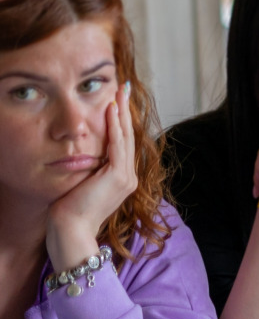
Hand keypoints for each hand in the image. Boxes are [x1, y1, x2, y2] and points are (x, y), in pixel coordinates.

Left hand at [44, 83, 136, 268]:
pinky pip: (118, 145)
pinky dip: (116, 126)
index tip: (117, 101)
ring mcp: (126, 178)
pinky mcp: (118, 177)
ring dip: (123, 112)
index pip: (123, 144)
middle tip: (125, 88)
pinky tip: (111, 109)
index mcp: (121, 179)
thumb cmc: (69, 211)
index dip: (121, 121)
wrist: (71, 230)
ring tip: (121, 92)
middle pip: (129, 136)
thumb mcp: (80, 184)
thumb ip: (87, 169)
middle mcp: (128, 177)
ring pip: (126, 137)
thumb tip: (81, 153)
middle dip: (126, 110)